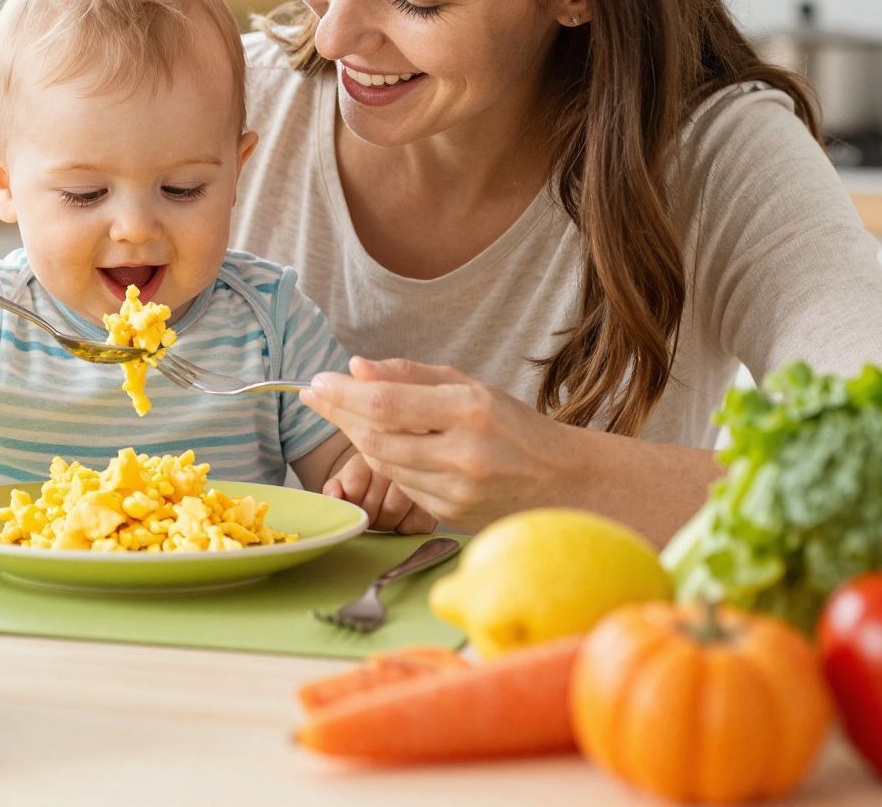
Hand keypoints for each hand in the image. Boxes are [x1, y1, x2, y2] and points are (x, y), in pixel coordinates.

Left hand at [300, 357, 581, 530]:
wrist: (566, 484)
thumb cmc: (517, 427)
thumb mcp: (471, 387)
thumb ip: (411, 376)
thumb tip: (356, 367)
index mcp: (470, 412)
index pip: (387, 404)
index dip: (344, 395)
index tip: (316, 383)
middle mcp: (462, 455)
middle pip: (376, 438)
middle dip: (339, 415)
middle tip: (315, 396)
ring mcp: (456, 491)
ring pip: (383, 465)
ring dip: (357, 438)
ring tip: (342, 414)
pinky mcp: (451, 515)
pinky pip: (401, 485)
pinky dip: (385, 463)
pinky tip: (378, 444)